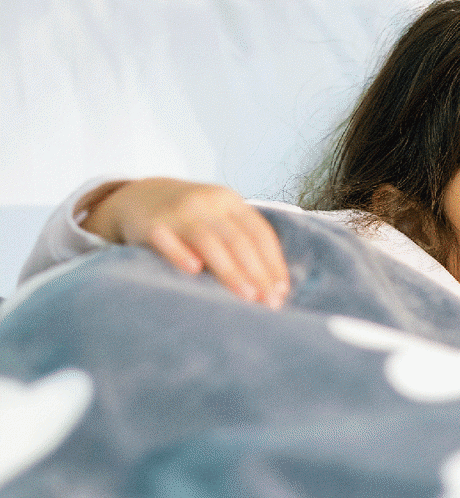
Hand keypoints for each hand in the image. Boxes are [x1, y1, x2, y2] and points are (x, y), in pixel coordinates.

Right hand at [82, 178, 289, 307]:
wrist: (140, 195)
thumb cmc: (192, 218)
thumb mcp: (220, 219)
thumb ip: (244, 242)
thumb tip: (276, 287)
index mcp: (231, 202)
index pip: (260, 233)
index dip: (273, 262)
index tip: (282, 290)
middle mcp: (208, 202)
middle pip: (238, 240)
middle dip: (258, 273)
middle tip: (270, 302)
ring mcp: (179, 211)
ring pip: (209, 242)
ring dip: (231, 271)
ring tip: (248, 296)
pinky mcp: (152, 223)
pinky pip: (167, 239)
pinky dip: (180, 253)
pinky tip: (194, 270)